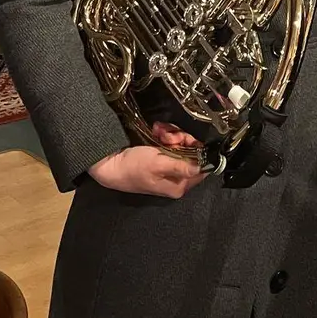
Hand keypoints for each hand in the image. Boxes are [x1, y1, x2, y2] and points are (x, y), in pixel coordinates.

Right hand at [86, 123, 208, 198]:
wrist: (111, 164)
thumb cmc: (133, 167)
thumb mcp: (159, 165)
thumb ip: (182, 166)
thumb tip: (205, 168)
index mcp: (180, 185)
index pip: (202, 167)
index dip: (198, 151)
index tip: (189, 141)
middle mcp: (177, 177)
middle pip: (192, 152)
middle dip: (181, 139)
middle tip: (169, 136)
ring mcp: (170, 165)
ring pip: (181, 144)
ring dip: (171, 134)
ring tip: (159, 133)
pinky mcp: (162, 156)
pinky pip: (171, 142)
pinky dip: (164, 134)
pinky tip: (156, 132)